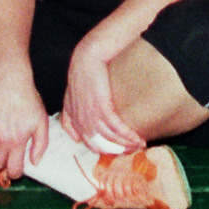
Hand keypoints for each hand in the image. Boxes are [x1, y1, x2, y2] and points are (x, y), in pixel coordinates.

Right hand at [0, 63, 51, 181]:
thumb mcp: (41, 121)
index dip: (16, 171)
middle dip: (3, 162)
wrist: (8, 80)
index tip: (16, 165)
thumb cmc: (27, 100)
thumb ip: (40, 144)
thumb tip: (35, 163)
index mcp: (16, 141)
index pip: (13, 171)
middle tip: (7, 152)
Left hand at [59, 42, 144, 156]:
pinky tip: (139, 139)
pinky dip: (129, 136)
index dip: (102, 149)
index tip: (116, 150)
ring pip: (110, 138)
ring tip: (139, 145)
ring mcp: (92, 115)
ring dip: (126, 145)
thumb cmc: (81, 73)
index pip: (87, 142)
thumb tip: (76, 138)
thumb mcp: (69, 97)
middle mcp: (82, 121)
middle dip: (116, 150)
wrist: (88, 57)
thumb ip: (69, 116)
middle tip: (130, 151)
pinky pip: (117, 128)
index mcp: (74, 119)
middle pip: (99, 145)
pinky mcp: (103, 108)